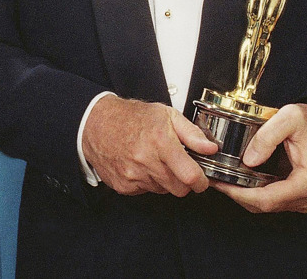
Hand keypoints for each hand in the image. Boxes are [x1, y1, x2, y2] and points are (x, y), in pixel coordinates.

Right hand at [82, 96, 217, 196]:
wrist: (96, 124)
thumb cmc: (131, 117)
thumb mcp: (166, 115)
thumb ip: (192, 133)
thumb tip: (210, 148)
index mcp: (161, 142)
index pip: (190, 177)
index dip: (201, 181)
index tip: (201, 179)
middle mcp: (146, 161)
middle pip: (179, 189)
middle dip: (184, 181)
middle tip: (177, 166)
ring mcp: (133, 176)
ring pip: (163, 191)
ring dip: (164, 180)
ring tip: (155, 161)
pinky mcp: (123, 185)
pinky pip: (146, 191)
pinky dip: (148, 182)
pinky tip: (141, 166)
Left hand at [212, 101, 306, 213]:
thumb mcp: (289, 117)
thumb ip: (267, 136)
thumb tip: (248, 161)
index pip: (267, 199)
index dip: (240, 194)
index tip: (220, 183)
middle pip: (263, 206)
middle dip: (237, 194)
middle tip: (214, 179)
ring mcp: (302, 199)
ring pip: (265, 205)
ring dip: (243, 195)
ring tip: (222, 178)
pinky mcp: (296, 196)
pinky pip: (270, 200)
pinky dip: (252, 193)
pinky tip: (238, 179)